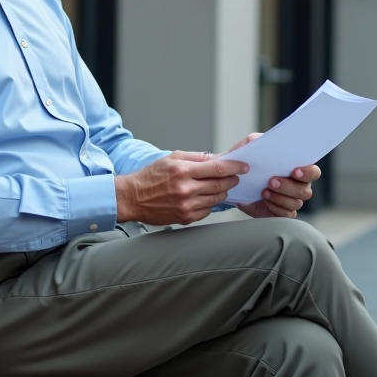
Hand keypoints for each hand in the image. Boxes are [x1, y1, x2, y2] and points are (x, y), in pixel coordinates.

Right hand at [115, 151, 247, 225]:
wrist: (133, 197)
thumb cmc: (151, 176)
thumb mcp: (172, 158)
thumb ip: (196, 158)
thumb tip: (216, 158)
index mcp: (183, 171)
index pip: (218, 168)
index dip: (235, 167)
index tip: (243, 166)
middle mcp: (186, 189)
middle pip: (220, 184)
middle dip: (231, 180)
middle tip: (234, 176)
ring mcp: (186, 205)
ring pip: (216, 199)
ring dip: (221, 191)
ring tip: (218, 186)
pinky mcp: (185, 218)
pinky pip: (207, 211)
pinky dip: (209, 204)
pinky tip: (203, 198)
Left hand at [221, 133, 320, 219]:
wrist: (233, 180)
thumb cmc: (246, 162)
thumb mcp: (248, 148)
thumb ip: (255, 141)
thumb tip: (261, 139)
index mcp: (297, 169)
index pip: (313, 172)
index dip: (308, 172)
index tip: (294, 171)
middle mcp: (298, 185)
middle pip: (305, 191)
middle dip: (288, 187)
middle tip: (272, 181)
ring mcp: (291, 200)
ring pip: (295, 203)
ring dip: (279, 198)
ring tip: (264, 192)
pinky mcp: (281, 212)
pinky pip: (286, 215)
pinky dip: (275, 209)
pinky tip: (265, 202)